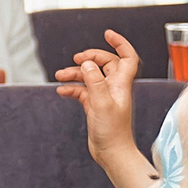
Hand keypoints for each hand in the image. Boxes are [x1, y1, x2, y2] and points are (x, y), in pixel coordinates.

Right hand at [54, 31, 139, 155]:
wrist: (111, 153)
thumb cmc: (112, 132)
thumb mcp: (102, 104)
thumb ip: (94, 82)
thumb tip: (87, 63)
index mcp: (121, 84)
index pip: (127, 57)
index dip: (120, 43)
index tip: (107, 34)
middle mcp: (114, 88)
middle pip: (105, 64)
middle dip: (90, 58)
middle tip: (77, 58)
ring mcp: (104, 96)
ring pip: (90, 76)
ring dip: (75, 73)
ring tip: (60, 75)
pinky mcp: (94, 105)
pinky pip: (82, 90)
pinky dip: (71, 88)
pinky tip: (62, 91)